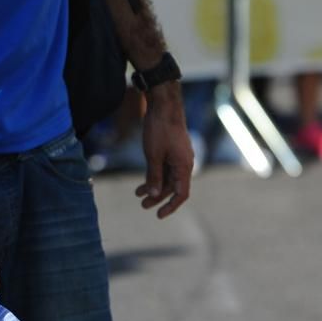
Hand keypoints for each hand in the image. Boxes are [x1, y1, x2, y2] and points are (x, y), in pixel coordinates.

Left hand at [137, 82, 193, 217]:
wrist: (163, 105)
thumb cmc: (159, 129)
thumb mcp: (153, 155)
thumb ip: (154, 176)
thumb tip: (155, 195)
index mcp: (184, 167)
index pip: (181, 194)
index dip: (171, 206)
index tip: (158, 215)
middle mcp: (184, 163)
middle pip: (172, 186)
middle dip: (157, 197)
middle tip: (142, 205)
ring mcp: (178, 156)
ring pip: (167, 176)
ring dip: (153, 185)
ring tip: (137, 193)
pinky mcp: (171, 149)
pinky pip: (164, 167)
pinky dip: (154, 174)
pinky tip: (143, 179)